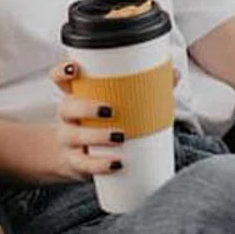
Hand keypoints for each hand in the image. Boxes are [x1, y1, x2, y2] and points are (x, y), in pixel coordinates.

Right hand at [48, 60, 181, 180]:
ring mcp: (68, 139)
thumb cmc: (102, 123)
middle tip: (110, 110)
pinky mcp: (74, 162)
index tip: (75, 69)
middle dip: (86, 107)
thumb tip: (174, 73)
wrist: (76, 156)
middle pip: (66, 107)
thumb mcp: (116, 104)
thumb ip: (146, 87)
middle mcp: (67, 116)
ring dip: (96, 136)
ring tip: (119, 136)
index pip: (60, 79)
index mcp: (77, 95)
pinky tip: (116, 163)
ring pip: (73, 135)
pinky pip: (83, 164)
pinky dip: (99, 164)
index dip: (62, 72)